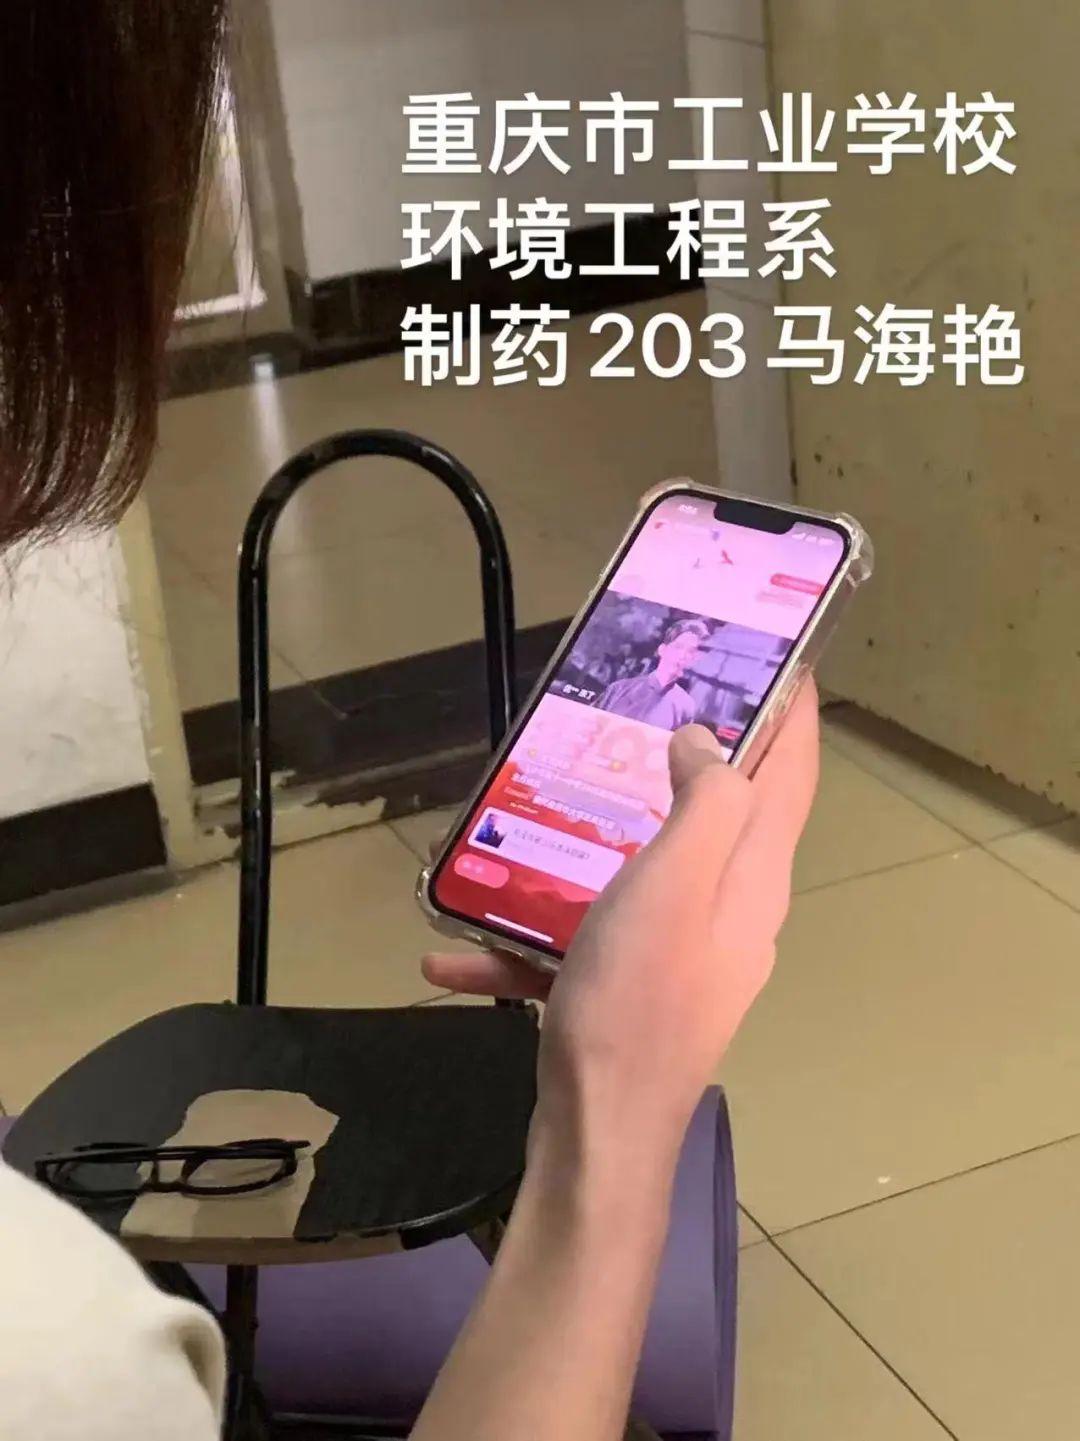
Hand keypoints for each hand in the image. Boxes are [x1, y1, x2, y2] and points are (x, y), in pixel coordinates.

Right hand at [424, 684, 818, 1163]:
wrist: (598, 1136)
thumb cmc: (639, 999)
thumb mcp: (678, 881)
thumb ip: (706, 800)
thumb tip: (705, 742)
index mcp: (752, 876)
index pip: (792, 771)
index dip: (794, 709)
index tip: (777, 653)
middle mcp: (730, 911)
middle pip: (720, 814)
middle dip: (687, 757)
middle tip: (631, 706)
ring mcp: (681, 958)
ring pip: (641, 876)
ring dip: (590, 845)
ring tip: (530, 807)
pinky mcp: (631, 994)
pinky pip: (583, 945)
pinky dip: (530, 941)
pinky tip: (456, 951)